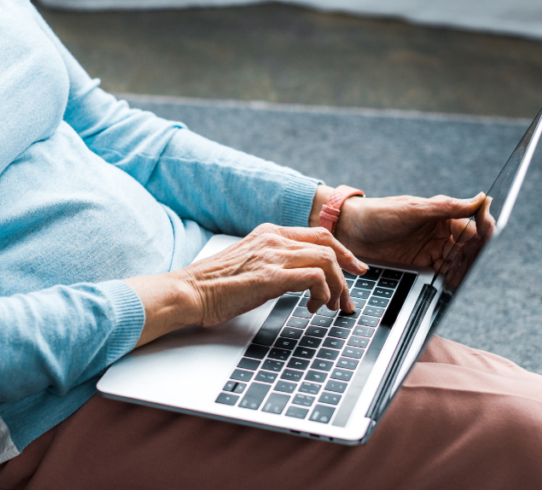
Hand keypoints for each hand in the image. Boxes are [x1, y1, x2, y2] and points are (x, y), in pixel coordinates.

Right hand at [125, 224, 367, 347]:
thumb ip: (270, 263)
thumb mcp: (247, 265)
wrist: (188, 292)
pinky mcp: (271, 276)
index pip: (317, 234)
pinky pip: (315, 278)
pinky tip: (314, 308)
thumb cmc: (211, 286)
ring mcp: (272, 255)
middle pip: (328, 244)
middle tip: (353, 292)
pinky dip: (323, 293)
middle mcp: (273, 239)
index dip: (341, 250)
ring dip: (337, 287)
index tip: (353, 267)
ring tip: (331, 307)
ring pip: (326, 260)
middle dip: (348, 268)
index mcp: (267, 233)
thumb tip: (294, 280)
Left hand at [333, 192, 486, 269]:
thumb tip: (481, 199)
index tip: (488, 237)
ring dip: (462, 270)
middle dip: (473, 256)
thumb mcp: (413, 210)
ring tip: (463, 278)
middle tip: (472, 264)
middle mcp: (440, 233)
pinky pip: (441, 274)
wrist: (349, 231)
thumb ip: (446, 207)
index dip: (484, 231)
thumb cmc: (379, 213)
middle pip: (468, 247)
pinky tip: (452, 285)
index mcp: (442, 215)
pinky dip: (449, 280)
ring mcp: (430, 250)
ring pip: (456, 263)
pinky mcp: (420, 265)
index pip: (472, 225)